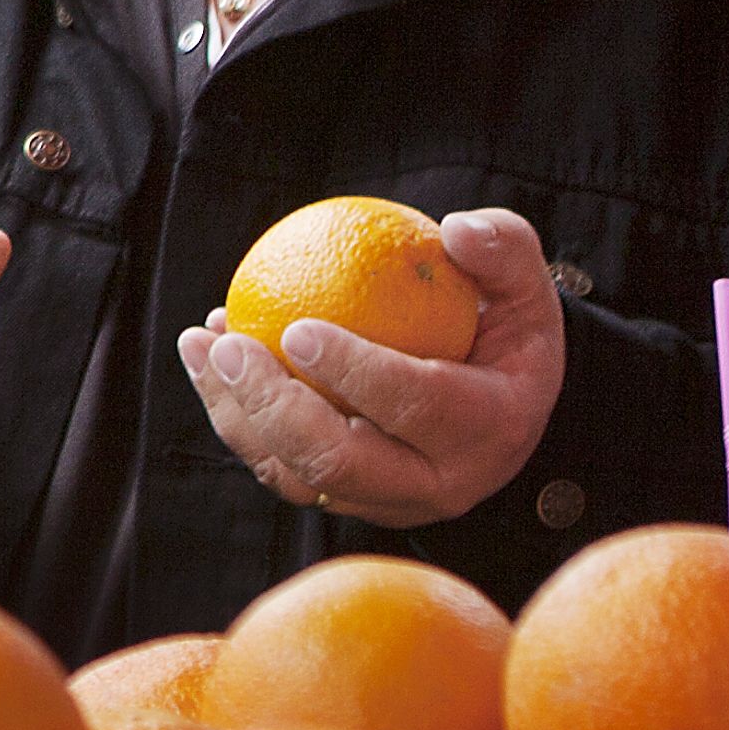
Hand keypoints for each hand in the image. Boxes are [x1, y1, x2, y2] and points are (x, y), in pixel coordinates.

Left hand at [177, 206, 566, 526]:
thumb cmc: (507, 331)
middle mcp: (439, 481)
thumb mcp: (527, 288)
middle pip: (340, 462)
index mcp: (490, 427)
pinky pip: (280, 470)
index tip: (295, 328)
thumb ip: (503, 250)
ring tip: (202, 346)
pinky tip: (213, 359)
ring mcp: (389, 500)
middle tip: (229, 346)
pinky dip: (238, 419)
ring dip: (236, 414)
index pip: (416, 406)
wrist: (503, 408)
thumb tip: (452, 229)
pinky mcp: (349, 499)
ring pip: (296, 475)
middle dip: (272, 407)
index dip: (354, 372)